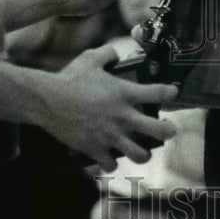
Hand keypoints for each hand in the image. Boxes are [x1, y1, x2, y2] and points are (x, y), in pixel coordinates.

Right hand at [32, 43, 178, 171]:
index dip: (171, 93)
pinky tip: (110, 156)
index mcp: (124, 93)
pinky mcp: (95, 149)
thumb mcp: (90, 58)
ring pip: (140, 154)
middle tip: (168, 129)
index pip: (159, 93)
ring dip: (143, 153)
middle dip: (168, 130)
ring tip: (142, 149)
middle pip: (159, 130)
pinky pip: (111, 164)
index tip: (172, 93)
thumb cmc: (69, 78)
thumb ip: (108, 54)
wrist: (47, 100)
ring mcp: (110, 135)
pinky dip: (112, 162)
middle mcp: (122, 116)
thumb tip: (116, 53)